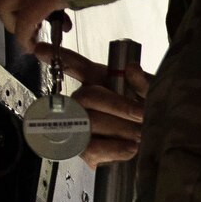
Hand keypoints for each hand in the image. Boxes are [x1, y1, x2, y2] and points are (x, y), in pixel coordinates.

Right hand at [36, 41, 152, 166]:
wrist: (161, 147)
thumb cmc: (155, 115)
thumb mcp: (156, 95)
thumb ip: (146, 82)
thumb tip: (131, 69)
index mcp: (101, 81)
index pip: (76, 66)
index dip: (58, 58)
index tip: (40, 49)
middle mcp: (87, 102)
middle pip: (87, 96)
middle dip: (118, 106)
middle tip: (142, 115)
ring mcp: (83, 127)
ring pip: (89, 121)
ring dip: (118, 128)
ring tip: (140, 134)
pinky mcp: (86, 152)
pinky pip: (91, 148)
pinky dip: (114, 148)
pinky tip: (130, 148)